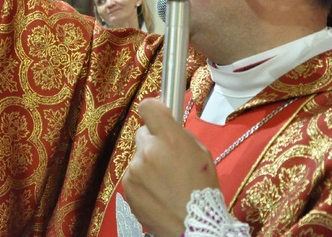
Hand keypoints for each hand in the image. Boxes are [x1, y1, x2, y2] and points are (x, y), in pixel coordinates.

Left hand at [122, 98, 219, 236]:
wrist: (194, 227)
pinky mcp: (127, 185)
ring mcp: (135, 169)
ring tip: (165, 183)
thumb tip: (167, 124)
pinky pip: (133, 175)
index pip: (148, 107)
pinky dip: (142, 181)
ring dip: (148, 164)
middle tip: (168, 159)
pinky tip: (157, 193)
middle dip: (154, 143)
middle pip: (143, 134)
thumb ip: (180, 135)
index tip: (157, 115)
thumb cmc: (203, 191)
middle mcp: (148, 150)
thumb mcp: (202, 155)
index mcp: (170, 139)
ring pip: (138, 157)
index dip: (153, 110)